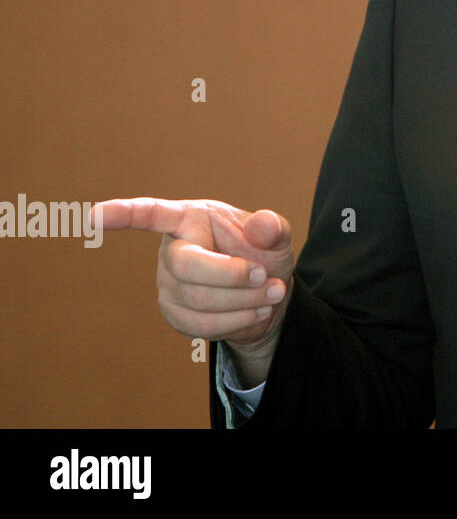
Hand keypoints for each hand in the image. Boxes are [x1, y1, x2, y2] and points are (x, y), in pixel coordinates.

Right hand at [97, 197, 294, 385]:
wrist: (267, 292)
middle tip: (266, 275)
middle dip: (233, 275)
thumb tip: (264, 226)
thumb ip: (272, 228)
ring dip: (244, 301)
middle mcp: (171, 249)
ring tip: (272, 293)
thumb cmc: (264, 254)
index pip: (152, 214)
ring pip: (199, 300)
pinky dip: (237, 320)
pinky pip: (201, 325)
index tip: (96, 215)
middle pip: (187, 267)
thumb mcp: (276, 236)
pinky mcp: (174, 312)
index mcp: (191, 218)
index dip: (124, 214)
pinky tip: (256, 310)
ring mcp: (168, 283)